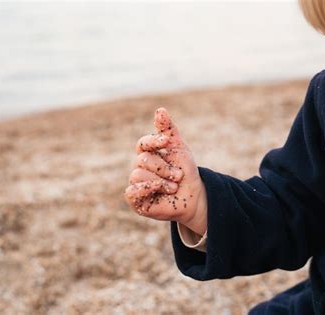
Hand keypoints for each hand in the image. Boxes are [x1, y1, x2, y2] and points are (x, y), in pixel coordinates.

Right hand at [124, 108, 206, 234]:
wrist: (193, 196)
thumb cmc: (185, 172)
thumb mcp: (179, 149)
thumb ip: (169, 130)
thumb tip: (160, 110)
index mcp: (148, 154)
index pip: (143, 144)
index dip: (153, 141)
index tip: (167, 141)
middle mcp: (140, 168)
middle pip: (143, 160)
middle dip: (164, 168)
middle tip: (178, 176)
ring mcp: (137, 183)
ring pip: (138, 175)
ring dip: (161, 181)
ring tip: (173, 188)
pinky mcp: (136, 200)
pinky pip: (131, 191)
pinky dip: (145, 189)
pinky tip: (158, 189)